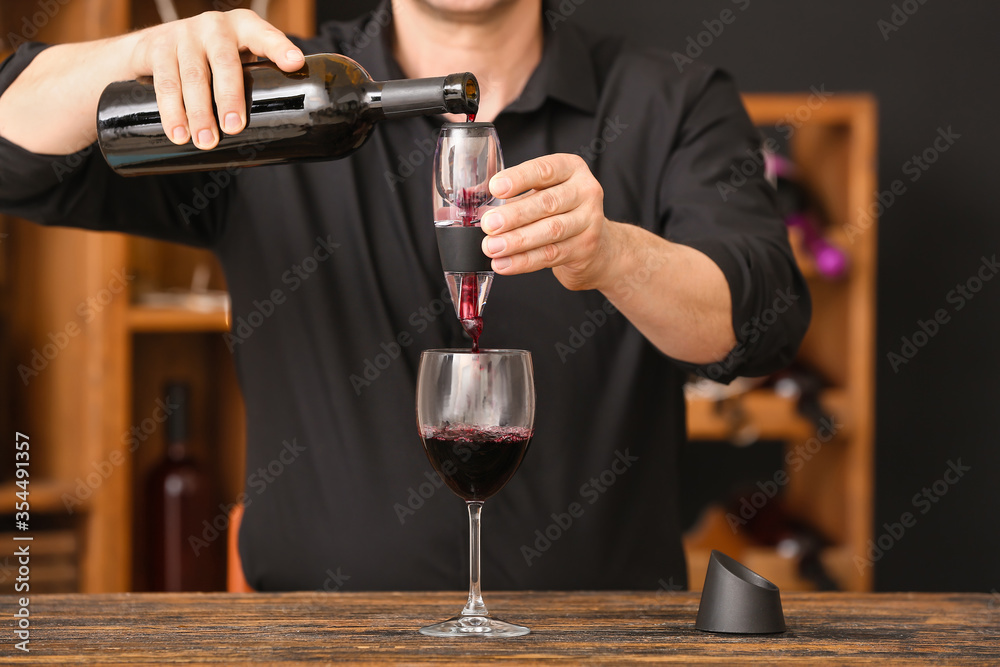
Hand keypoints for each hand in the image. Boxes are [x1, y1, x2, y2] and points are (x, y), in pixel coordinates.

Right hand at [128, 10, 302, 149]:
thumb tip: (283, 128)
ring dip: (198, 112)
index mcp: (244, 27)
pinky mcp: (157, 47)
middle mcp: (214, 26)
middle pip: (225, 62)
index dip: (279, 48)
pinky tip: (178, 132)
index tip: (294, 63)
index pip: (265, 36)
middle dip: (230, 97)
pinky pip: (164, 82)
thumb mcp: (238, 59)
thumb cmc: (211, 59)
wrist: (156, 44)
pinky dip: (171, 111)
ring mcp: (184, 34)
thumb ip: (258, 80)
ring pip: (192, 76)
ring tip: (205, 141)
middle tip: (233, 127)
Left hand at [481, 154, 616, 290]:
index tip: (495, 187)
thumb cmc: (560, 211)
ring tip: (492, 247)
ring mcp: (589, 221)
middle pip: (547, 203)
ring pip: (550, 231)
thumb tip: (475, 199)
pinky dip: (524, 261)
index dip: (519, 178)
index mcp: (571, 169)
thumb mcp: (542, 192)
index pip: (544, 170)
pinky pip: (550, 255)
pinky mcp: (585, 248)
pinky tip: (504, 264)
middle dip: (514, 215)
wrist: (596, 245)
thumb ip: (513, 194)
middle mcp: (585, 191)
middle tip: (489, 224)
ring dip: (517, 241)